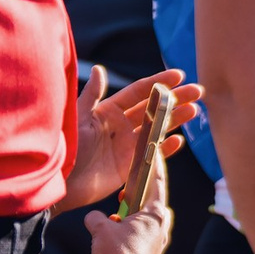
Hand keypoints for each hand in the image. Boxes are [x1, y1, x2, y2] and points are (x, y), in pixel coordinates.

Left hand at [59, 66, 200, 210]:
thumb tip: (101, 70)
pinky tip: (178, 140)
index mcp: (108, 111)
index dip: (158, 83)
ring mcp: (126, 147)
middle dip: (175, 100)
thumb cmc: (64, 148)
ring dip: (176, 120)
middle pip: (153, 109)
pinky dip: (166, 149)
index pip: (138, 93)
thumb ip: (91, 96)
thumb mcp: (78, 119)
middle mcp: (120, 127)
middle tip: (198, 92)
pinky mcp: (129, 167)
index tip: (179, 75)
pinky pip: (153, 155)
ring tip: (195, 111)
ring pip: (157, 129)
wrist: (56, 183)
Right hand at [82, 120, 170, 253]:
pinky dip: (130, 231)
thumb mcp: (101, 230)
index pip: (157, 180)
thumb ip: (97, 218)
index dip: (156, 163)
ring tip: (116, 215)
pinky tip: (115, 237)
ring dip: (132, 215)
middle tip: (126, 187)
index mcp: (155, 214)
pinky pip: (141, 236)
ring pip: (146, 221)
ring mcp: (159, 243)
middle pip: (153, 201)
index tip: (157, 149)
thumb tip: (94, 218)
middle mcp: (162, 227)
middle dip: (139, 193)